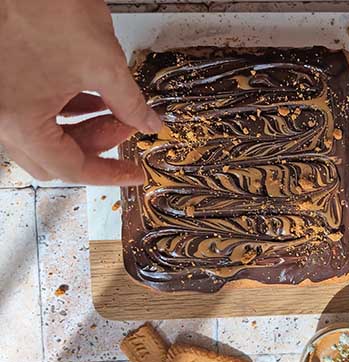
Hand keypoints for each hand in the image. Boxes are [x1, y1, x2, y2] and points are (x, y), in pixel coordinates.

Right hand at [0, 0, 160, 185]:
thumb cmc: (44, 6)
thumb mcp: (103, 64)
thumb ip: (130, 102)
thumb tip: (149, 122)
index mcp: (19, 122)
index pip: (71, 168)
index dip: (110, 173)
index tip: (133, 173)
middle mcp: (1, 118)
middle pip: (55, 157)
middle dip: (97, 147)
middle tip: (126, 129)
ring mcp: (0, 101)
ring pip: (46, 135)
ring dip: (84, 128)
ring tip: (116, 110)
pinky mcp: (4, 84)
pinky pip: (36, 112)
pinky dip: (66, 111)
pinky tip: (93, 97)